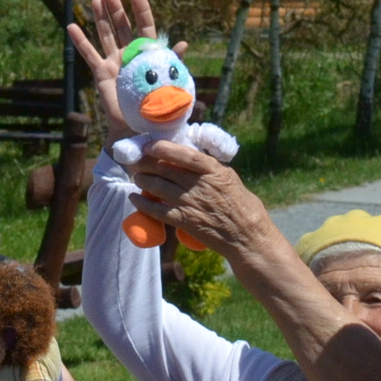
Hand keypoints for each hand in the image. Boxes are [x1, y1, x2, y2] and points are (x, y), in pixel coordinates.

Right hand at [65, 0, 183, 141]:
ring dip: (100, 18)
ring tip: (96, 0)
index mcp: (147, 54)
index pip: (145, 26)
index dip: (141, 10)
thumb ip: (173, 61)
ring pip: (105, 35)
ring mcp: (113, 62)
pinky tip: (71, 26)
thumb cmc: (156, 107)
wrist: (138, 128)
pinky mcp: (101, 73)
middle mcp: (129, 54)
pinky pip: (89, 55)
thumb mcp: (169, 81)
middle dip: (115, 9)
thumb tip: (183, 42)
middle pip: (121, 26)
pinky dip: (80, 41)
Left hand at [128, 142, 269, 254]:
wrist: (246, 236)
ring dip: (143, 181)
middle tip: (137, 161)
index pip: (185, 155)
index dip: (164, 148)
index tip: (150, 144)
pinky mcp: (185, 221)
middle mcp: (200, 185)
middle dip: (147, 163)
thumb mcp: (229, 178)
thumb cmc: (241, 205)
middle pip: (166, 170)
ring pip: (158, 187)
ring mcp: (191, 203)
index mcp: (214, 171)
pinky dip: (143, 204)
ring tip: (137, 177)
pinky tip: (134, 199)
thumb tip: (190, 158)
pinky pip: (158, 210)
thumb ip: (210, 168)